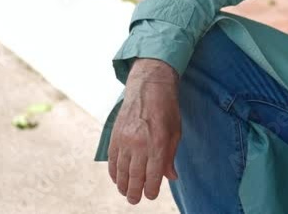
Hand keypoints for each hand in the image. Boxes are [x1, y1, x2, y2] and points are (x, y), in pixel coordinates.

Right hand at [107, 59, 181, 204]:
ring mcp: (125, 140)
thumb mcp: (175, 133)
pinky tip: (117, 179)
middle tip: (135, 200)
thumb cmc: (167, 110)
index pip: (153, 176)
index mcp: (158, 144)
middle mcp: (140, 144)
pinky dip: (114, 172)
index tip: (151, 195)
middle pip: (135, 177)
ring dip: (123, 185)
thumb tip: (171, 177)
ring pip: (121, 171)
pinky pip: (112, 160)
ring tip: (126, 193)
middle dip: (135, 192)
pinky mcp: (115, 136)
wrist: (149, 87)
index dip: (151, 190)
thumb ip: (170, 156)